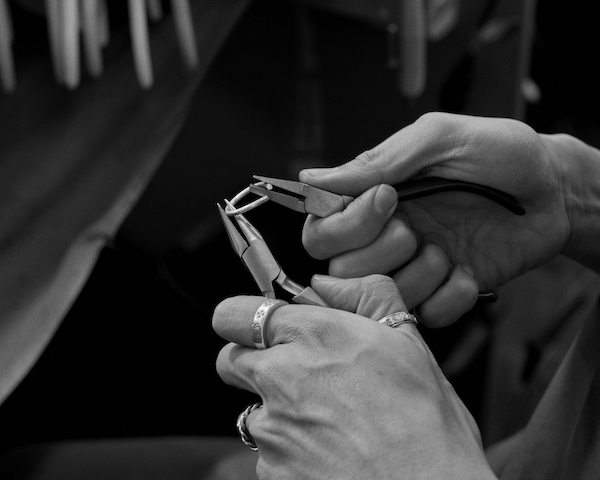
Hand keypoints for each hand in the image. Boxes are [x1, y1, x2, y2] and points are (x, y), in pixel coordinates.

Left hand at [213, 275, 495, 478]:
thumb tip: (324, 282)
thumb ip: (365, 297)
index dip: (245, 319)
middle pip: (230, 360)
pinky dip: (288, 452)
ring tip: (328, 425)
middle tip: (294, 375)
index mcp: (316, 336)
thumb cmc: (428, 428)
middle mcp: (283, 377)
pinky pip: (266, 454)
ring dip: (276, 412)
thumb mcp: (411, 344)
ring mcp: (272, 429)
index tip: (260, 327)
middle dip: (252, 363)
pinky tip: (329, 455)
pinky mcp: (270, 471)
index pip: (236, 314)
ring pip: (250, 410)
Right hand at [301, 112, 571, 325]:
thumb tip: (309, 180)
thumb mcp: (439, 139)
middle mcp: (385, 235)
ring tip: (448, 251)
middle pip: (338, 269)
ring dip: (416, 276)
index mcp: (374, 197)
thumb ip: (377, 160)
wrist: (556, 190)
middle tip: (415, 229)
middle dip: (378, 253)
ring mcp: (413, 268)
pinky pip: (424, 317)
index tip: (389, 200)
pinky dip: (449, 298)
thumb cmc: (500, 153)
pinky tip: (469, 271)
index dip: (342, 225)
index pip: (319, 228)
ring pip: (377, 298)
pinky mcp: (443, 293)